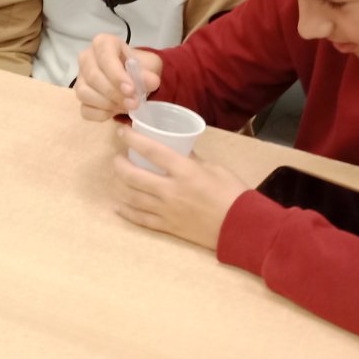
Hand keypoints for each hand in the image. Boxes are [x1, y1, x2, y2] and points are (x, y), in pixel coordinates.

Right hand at [76, 33, 161, 120]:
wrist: (134, 78)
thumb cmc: (139, 67)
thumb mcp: (150, 66)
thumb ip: (148, 73)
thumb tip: (149, 82)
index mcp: (103, 43)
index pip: (105, 56)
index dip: (117, 75)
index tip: (131, 90)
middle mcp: (87, 58)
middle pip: (93, 77)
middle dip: (115, 93)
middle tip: (134, 103)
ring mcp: (80, 78)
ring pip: (85, 93)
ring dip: (108, 104)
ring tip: (127, 107)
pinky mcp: (80, 97)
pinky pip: (85, 109)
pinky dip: (102, 114)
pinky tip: (116, 111)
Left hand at [111, 130, 248, 249]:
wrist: (241, 227)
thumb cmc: (233, 194)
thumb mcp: (214, 168)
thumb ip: (192, 160)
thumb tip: (179, 150)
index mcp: (184, 171)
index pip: (151, 150)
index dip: (132, 139)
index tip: (122, 131)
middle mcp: (170, 190)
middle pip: (133, 176)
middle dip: (119, 164)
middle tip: (117, 158)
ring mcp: (166, 210)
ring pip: (132, 197)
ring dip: (120, 186)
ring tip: (117, 178)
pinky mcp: (168, 227)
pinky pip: (140, 219)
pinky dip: (127, 212)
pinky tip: (119, 206)